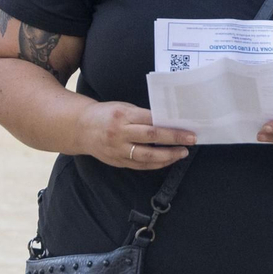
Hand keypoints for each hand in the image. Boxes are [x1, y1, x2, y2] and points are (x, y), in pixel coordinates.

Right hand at [76, 100, 192, 169]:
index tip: (187, 128)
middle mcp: (119, 133)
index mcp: (122, 115)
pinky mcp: (117, 161)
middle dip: (174, 140)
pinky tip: (167, 160)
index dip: (171, 126)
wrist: (81, 129)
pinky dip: (156, 163)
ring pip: (147, 156)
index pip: (151, 121)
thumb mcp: (123, 108)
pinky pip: (140, 165)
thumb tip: (168, 122)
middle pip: (151, 138)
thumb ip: (142, 116)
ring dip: (168, 156)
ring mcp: (118, 150)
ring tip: (182, 153)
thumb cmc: (106, 114)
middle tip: (191, 140)